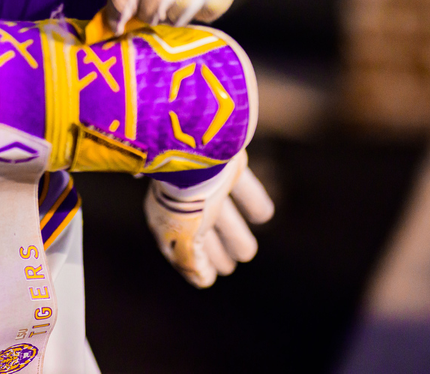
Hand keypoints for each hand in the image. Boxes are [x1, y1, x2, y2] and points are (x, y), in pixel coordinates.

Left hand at [104, 0, 268, 30]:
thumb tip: (118, 15)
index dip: (119, 5)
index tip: (116, 23)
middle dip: (146, 13)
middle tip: (146, 16)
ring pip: (184, 5)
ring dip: (171, 17)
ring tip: (168, 11)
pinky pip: (211, 8)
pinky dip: (197, 14)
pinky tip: (193, 3)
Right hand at [143, 151, 274, 287]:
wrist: (193, 148)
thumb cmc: (183, 199)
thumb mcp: (184, 240)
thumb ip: (192, 261)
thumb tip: (203, 280)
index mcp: (164, 216)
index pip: (179, 246)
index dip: (194, 263)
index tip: (209, 278)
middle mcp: (182, 199)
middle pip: (201, 230)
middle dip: (215, 249)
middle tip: (231, 266)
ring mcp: (204, 181)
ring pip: (222, 212)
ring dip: (234, 232)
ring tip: (247, 252)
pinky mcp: (224, 163)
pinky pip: (242, 187)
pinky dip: (252, 202)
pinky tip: (265, 214)